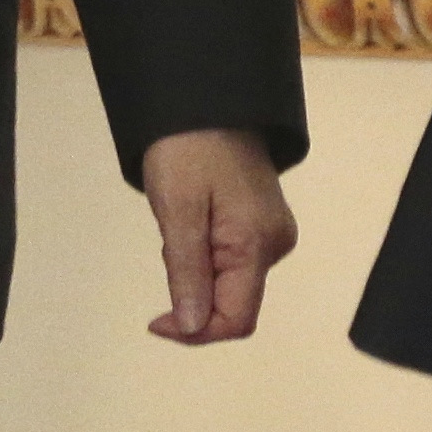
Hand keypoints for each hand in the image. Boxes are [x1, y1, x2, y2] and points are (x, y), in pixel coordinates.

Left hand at [140, 127, 296, 344]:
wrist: (207, 98)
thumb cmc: (188, 149)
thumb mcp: (178, 210)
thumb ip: (187, 272)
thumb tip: (193, 327)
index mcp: (258, 244)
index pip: (236, 320)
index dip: (196, 332)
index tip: (155, 320)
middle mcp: (275, 245)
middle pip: (234, 304)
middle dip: (192, 293)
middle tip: (169, 243)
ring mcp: (272, 234)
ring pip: (231, 284)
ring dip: (196, 273)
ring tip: (179, 223)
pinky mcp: (263, 224)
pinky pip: (233, 261)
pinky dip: (205, 257)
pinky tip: (192, 222)